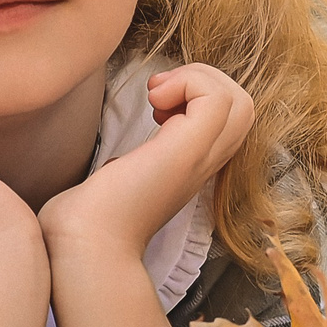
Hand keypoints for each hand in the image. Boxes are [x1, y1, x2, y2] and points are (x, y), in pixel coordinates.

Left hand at [39, 64, 254, 263]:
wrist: (84, 246)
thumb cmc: (87, 222)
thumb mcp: (116, 183)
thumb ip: (125, 169)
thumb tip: (115, 165)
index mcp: (189, 168)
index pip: (227, 120)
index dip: (196, 96)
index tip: (155, 105)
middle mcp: (202, 165)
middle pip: (242, 107)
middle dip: (201, 80)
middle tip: (158, 94)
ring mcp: (198, 159)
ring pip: (239, 100)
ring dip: (198, 79)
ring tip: (158, 95)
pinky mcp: (186, 152)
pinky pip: (217, 98)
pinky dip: (188, 82)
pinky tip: (154, 99)